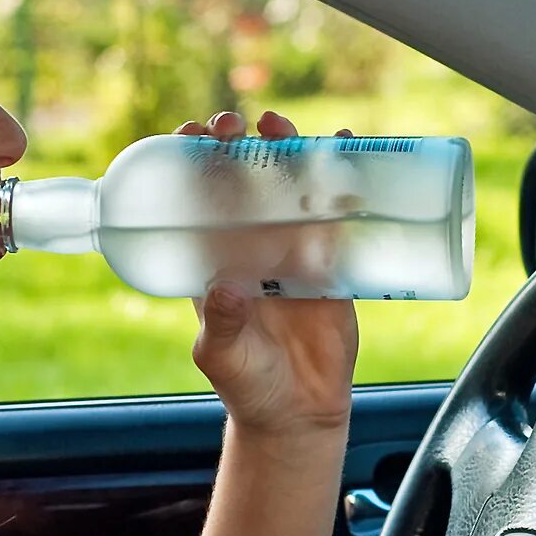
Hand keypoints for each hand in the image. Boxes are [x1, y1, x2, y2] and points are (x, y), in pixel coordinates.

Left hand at [178, 109, 359, 437]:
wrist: (297, 412)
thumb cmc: (248, 385)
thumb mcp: (223, 356)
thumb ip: (222, 324)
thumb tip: (226, 288)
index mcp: (213, 262)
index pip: (198, 201)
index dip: (192, 164)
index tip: (191, 134)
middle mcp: (250, 249)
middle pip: (243, 184)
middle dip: (239, 147)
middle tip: (237, 124)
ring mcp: (291, 252)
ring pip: (289, 190)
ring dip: (287, 153)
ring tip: (282, 124)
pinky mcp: (331, 264)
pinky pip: (335, 216)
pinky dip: (341, 181)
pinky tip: (345, 148)